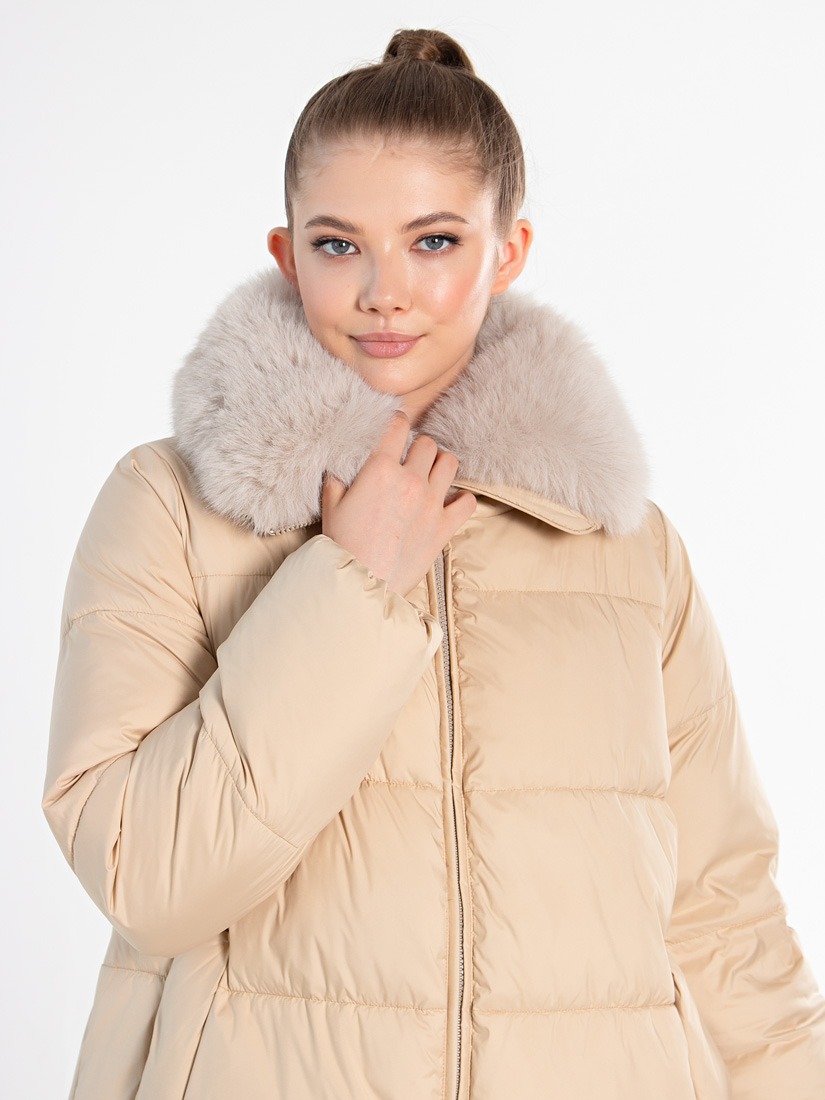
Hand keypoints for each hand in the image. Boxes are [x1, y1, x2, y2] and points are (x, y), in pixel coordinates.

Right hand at [321, 410, 476, 597]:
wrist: (360, 583)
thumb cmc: (342, 545)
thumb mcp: (331, 506)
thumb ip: (337, 480)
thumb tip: (338, 468)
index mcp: (380, 469)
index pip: (398, 426)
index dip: (397, 423)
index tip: (396, 428)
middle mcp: (409, 480)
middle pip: (427, 443)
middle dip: (419, 447)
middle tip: (411, 460)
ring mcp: (430, 503)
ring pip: (450, 463)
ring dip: (441, 465)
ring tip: (431, 475)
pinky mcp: (444, 526)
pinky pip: (468, 501)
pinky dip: (462, 499)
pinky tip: (450, 503)